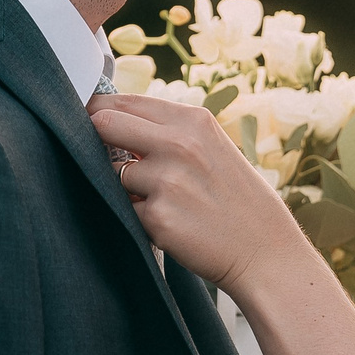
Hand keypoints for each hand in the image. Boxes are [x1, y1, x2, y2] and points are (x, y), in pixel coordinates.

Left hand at [86, 92, 309, 293]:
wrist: (265, 252)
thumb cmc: (236, 200)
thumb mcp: (212, 148)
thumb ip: (168, 132)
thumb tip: (112, 122)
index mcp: (193, 120)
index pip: (124, 101)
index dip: (99, 111)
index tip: (89, 122)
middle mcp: (179, 143)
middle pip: (103, 124)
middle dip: (94, 139)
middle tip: (102, 157)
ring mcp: (166, 180)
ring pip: (112, 173)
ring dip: (125, 187)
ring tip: (163, 201)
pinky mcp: (157, 216)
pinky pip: (125, 209)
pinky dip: (138, 217)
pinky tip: (170, 224)